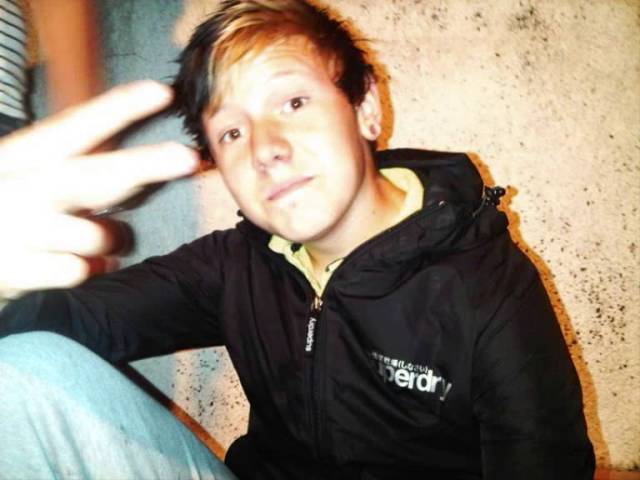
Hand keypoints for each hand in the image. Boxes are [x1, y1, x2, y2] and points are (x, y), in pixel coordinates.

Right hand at [0, 81, 199, 298]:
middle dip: (146, 165)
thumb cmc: (5, 208)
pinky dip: (91, 268)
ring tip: (99, 239)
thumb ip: (77, 167)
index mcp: (25, 156)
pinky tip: (81, 265)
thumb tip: (140, 173)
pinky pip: (79, 270)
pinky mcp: (17, 270)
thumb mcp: (26, 172)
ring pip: (96, 235)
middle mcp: (21, 188)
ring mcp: (18, 230)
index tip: (162, 93)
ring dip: (111, 239)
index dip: (120, 109)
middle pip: (94, 175)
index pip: (77, 126)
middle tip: (187, 157)